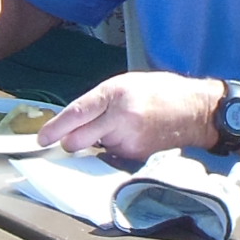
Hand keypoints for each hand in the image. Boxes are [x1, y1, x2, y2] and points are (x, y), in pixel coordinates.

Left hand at [38, 71, 226, 164]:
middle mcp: (120, 118)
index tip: (41, 139)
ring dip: (100, 141)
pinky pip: (113, 155)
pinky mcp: (137, 156)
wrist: (197, 111)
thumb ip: (100, 101)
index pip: (76, 113)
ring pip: (96, 148)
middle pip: (78, 140)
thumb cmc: (162, 92)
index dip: (55, 128)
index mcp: (115, 94)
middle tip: (77, 135)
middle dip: (71, 140)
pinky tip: (133, 136)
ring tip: (123, 126)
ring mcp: (129, 140)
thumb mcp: (126, 84)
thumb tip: (74, 121)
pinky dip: (115, 148)